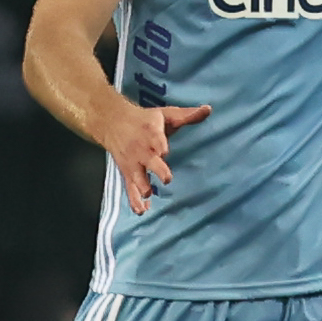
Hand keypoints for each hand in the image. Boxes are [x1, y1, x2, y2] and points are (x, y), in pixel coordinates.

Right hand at [103, 97, 210, 214]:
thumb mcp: (165, 114)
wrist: (112, 122)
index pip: (155, 138)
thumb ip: (187, 115)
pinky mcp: (127, 173)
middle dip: (156, 169)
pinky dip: (134, 200)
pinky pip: (130, 188)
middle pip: (148, 160)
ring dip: (142, 187)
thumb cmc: (145, 119)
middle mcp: (141, 149)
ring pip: (137, 177)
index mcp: (151, 133)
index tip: (164, 150)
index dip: (159, 144)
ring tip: (149, 196)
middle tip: (166, 178)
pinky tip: (142, 211)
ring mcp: (133, 163)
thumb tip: (209, 109)